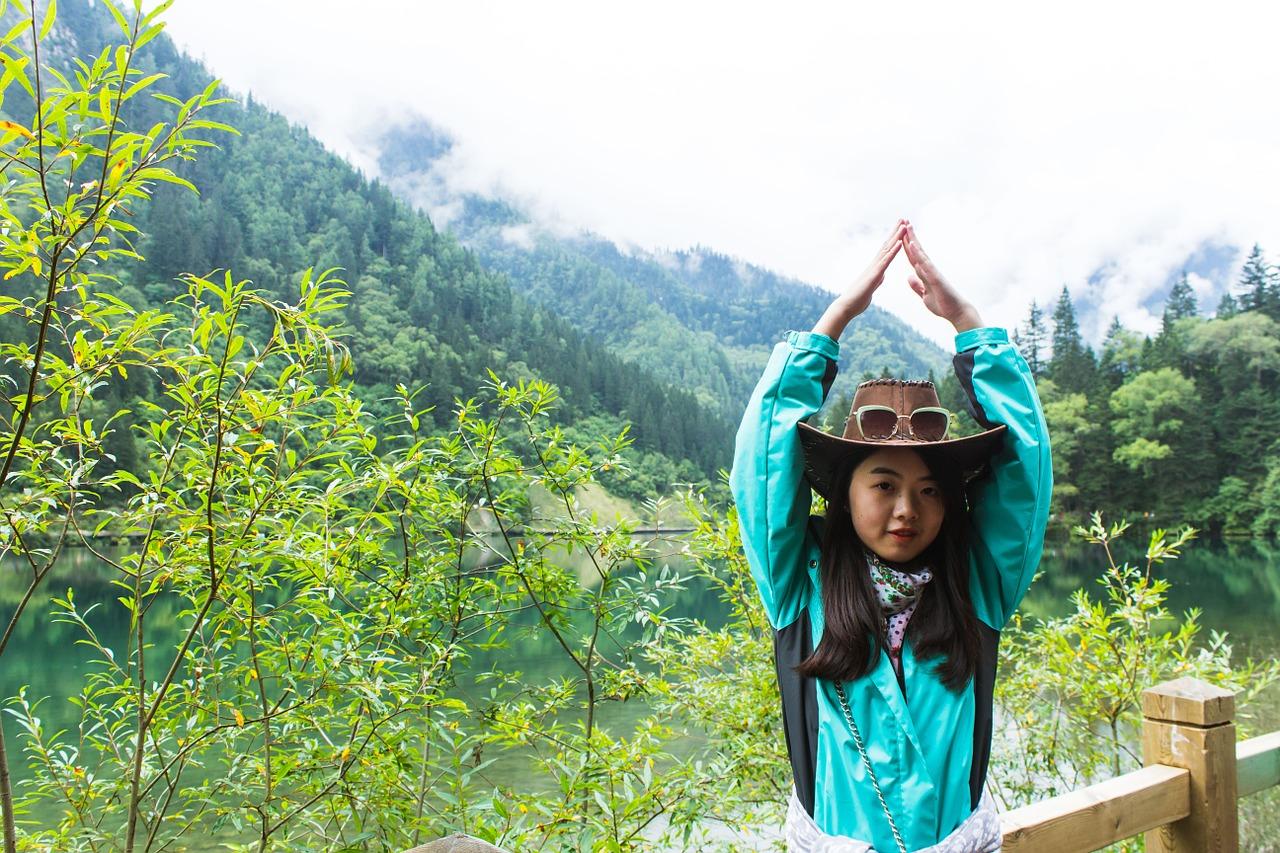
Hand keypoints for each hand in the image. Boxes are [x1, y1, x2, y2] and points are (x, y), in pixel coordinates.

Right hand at [813, 220, 906, 338]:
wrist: (846, 307)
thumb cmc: (857, 300)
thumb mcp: (871, 287)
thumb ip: (877, 280)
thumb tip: (881, 275)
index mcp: (876, 268)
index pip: (887, 251)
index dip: (894, 239)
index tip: (901, 228)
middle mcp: (875, 265)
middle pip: (887, 245)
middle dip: (896, 232)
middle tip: (903, 218)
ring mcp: (874, 269)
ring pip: (887, 250)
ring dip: (896, 237)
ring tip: (904, 225)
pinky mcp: (874, 275)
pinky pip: (885, 261)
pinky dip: (893, 252)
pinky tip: (900, 243)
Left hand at [902, 223, 981, 331]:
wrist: (956, 312)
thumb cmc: (942, 304)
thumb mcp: (924, 295)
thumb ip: (917, 286)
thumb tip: (909, 277)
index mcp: (924, 274)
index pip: (912, 257)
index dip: (906, 246)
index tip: (900, 235)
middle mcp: (928, 269)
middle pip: (916, 250)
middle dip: (909, 237)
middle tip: (903, 221)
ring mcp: (932, 271)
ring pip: (920, 252)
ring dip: (913, 239)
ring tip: (907, 226)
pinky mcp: (935, 276)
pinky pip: (925, 263)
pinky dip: (918, 253)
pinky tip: (912, 244)